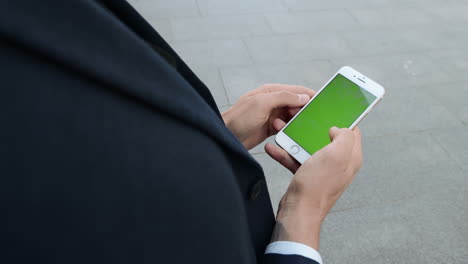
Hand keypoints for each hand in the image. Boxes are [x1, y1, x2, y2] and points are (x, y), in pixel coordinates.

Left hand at [222, 84, 314, 149]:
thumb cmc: (239, 118)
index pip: (296, 90)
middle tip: (311, 118)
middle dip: (304, 110)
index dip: (309, 95)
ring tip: (294, 126)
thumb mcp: (262, 103)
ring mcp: (272, 115)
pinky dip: (289, 129)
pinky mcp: (270, 128)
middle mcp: (272, 102)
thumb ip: (283, 97)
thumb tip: (303, 96)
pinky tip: (290, 133)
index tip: (322, 101)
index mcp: (271, 91)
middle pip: (296, 103)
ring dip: (295, 121)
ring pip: (292, 116)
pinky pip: (286, 127)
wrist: (227, 137)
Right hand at [269, 127, 361, 249]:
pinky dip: (287, 153)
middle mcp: (339, 164)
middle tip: (302, 120)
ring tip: (283, 132)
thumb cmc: (316, 187)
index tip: (330, 111)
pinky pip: (297, 159)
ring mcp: (323, 170)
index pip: (352, 132)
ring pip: (310, 147)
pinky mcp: (308, 176)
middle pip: (327, 138)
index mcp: (350, 158)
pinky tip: (276, 149)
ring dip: (296, 139)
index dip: (342, 119)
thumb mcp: (336, 155)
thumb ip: (343, 137)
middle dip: (313, 128)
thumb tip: (338, 129)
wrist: (298, 211)